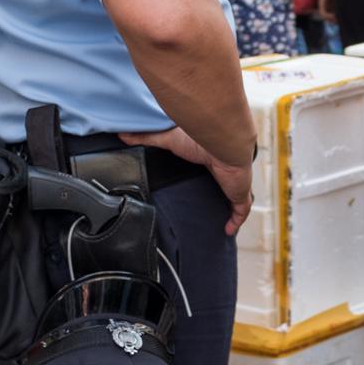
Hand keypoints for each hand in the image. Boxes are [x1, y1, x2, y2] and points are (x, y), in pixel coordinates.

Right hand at [120, 126, 254, 235]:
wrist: (222, 140)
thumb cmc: (198, 137)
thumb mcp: (167, 139)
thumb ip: (146, 138)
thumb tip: (123, 134)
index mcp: (210, 158)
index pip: (212, 169)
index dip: (209, 175)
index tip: (200, 183)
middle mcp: (224, 171)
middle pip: (225, 186)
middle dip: (221, 194)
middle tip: (209, 206)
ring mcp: (234, 184)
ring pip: (235, 199)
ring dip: (231, 209)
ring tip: (221, 221)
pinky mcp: (239, 194)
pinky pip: (240, 211)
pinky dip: (236, 221)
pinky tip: (228, 230)